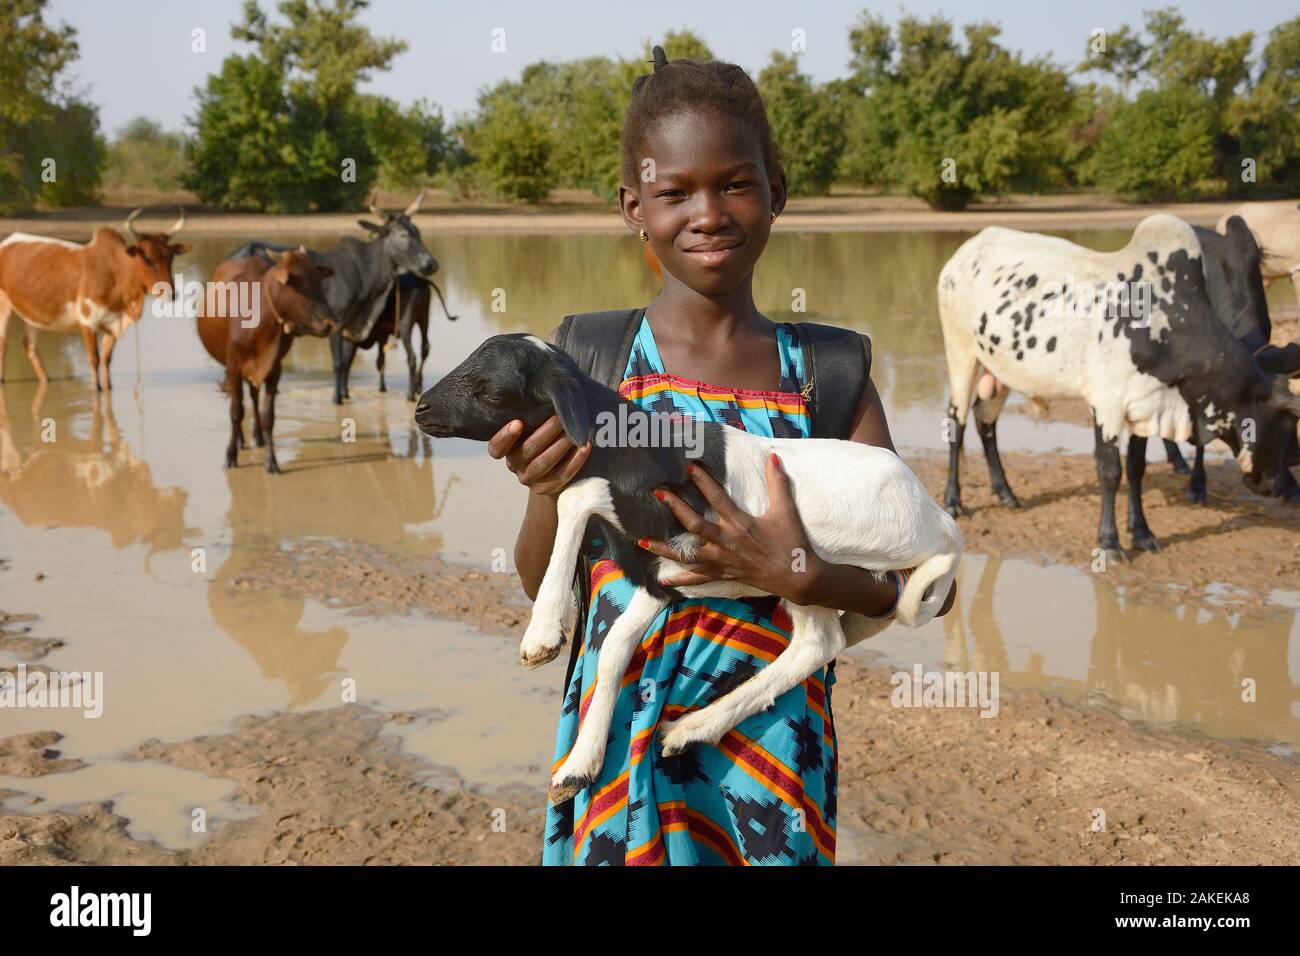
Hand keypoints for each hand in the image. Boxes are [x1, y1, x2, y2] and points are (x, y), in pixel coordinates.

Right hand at [488, 414, 591, 497]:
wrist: (553, 466)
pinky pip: (562, 474)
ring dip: (561, 445)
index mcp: (506, 449)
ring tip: (575, 431)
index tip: (518, 423)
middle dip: (546, 432)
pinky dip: (576, 460)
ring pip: (544, 463)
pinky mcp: (547, 488)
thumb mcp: (532, 427)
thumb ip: (532, 417)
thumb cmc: (541, 434)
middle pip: (528, 450)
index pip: (497, 447)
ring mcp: (530, 479)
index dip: (506, 436)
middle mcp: (515, 464)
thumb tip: (549, 392)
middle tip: (561, 417)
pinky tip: (586, 446)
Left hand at [638, 453, 822, 604]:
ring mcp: (723, 560)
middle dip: (675, 507)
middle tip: (657, 493)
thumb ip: (777, 483)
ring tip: (642, 540)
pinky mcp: (725, 574)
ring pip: (688, 554)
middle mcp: (727, 542)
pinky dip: (682, 579)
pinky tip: (664, 580)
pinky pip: (699, 578)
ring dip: (664, 547)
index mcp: (741, 523)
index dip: (702, 480)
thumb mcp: (786, 510)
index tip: (687, 466)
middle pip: (695, 524)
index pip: (716, 498)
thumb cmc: (792, 542)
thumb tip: (772, 456)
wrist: (799, 577)